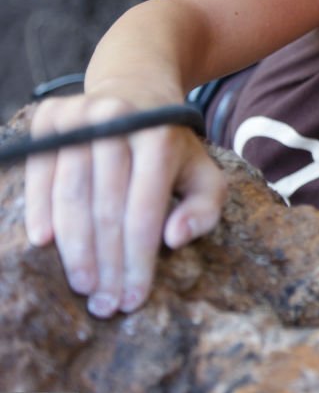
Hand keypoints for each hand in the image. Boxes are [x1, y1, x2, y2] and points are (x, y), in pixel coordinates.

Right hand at [24, 94, 226, 317]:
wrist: (136, 88)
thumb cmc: (173, 146)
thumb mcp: (204, 173)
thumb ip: (204, 208)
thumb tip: (175, 239)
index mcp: (161, 137)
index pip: (145, 212)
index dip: (137, 260)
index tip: (133, 298)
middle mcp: (119, 122)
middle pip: (106, 209)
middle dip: (106, 264)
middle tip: (105, 304)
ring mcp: (81, 116)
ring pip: (71, 196)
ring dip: (74, 249)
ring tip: (84, 286)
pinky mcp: (51, 117)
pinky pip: (40, 174)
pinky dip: (41, 211)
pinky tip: (46, 245)